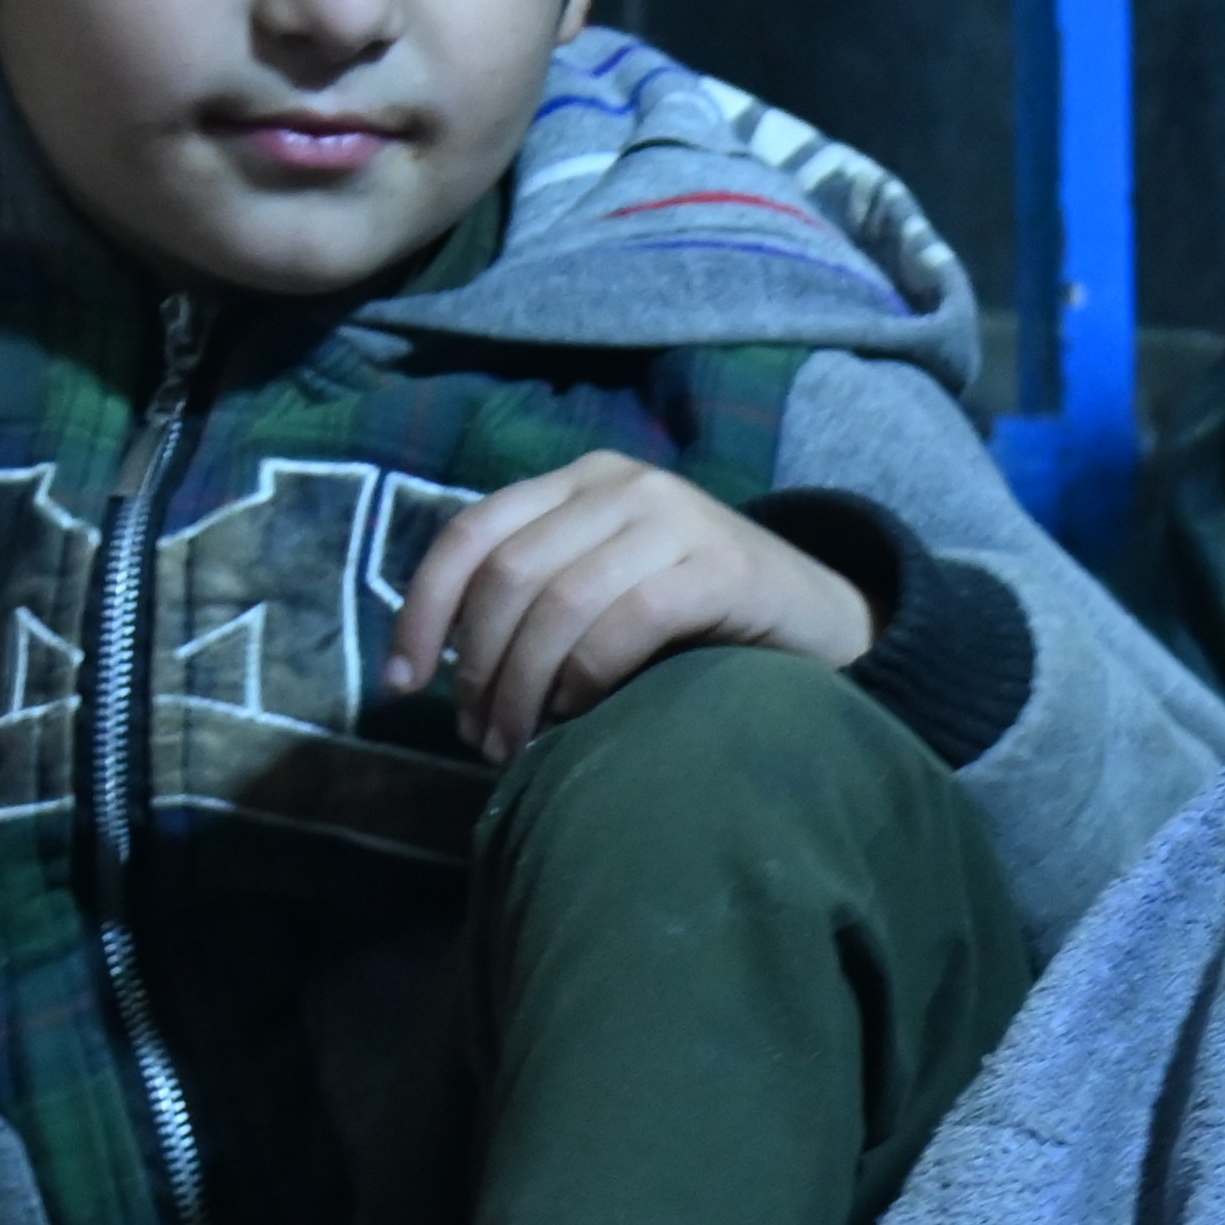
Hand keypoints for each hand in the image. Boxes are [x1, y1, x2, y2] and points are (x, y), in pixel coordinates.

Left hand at [382, 454, 874, 753]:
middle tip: (480, 738)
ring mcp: (675, 518)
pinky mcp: (720, 565)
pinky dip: (588, 678)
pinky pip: (625, 623)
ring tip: (518, 744)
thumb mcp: (605, 584)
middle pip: (509, 574)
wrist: (822, 619)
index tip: (402, 685)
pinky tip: (582, 714)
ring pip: (560, 602)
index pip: (471, 533)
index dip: (422, 610)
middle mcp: (623, 483)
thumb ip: (538, 594)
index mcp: (580, 480)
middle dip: (478, 667)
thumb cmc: (698, 619)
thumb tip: (441, 668)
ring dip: (524, 687)